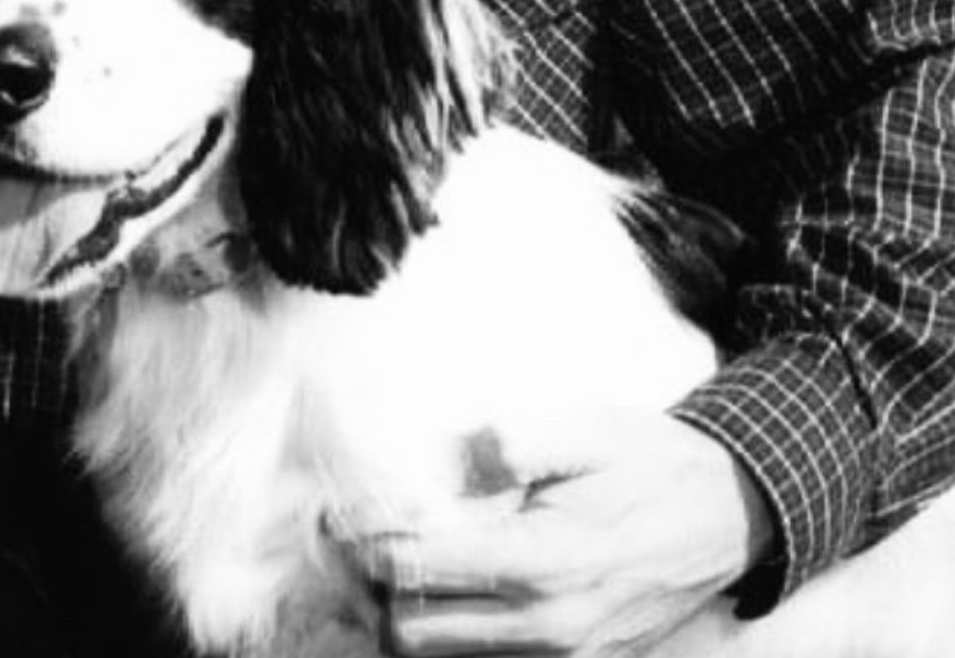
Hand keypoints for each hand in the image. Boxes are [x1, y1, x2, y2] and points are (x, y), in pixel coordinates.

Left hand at [361, 406, 774, 654]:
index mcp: (544, 562)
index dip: (367, 544)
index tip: (338, 517)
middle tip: (354, 540)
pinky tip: (443, 591)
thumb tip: (460, 452)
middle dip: (374, 588)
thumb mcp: (590, 431)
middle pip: (414, 633)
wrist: (729, 515)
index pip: (420, 571)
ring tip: (390, 564)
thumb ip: (520, 441)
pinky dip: (453, 636)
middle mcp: (548, 627)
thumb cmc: (651, 463)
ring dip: (407, 616)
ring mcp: (564, 656)